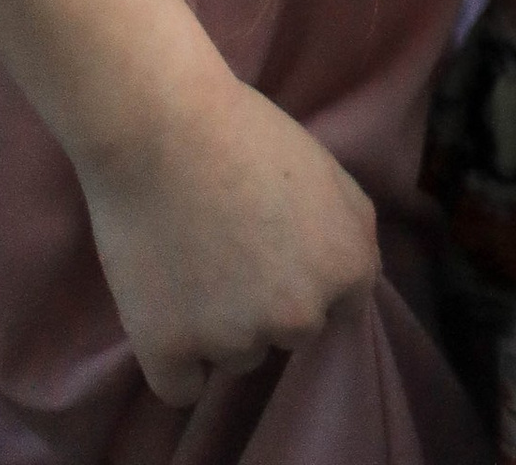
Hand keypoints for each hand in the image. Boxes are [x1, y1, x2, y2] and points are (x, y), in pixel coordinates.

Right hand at [75, 66, 379, 402]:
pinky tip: (170, 315)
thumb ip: (352, 235)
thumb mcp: (331, 173)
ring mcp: (235, 340)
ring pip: (238, 357)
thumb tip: (351, 284)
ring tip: (193, 261)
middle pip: (292, 335)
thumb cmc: (249, 134)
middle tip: (231, 248)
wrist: (163, 127)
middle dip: (269, 303)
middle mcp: (300, 316)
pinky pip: (185, 388)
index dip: (308, 275)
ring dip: (221, 329)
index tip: (279, 249)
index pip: (341, 307)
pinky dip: (178, 362)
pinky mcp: (171, 353)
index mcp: (347, 268)